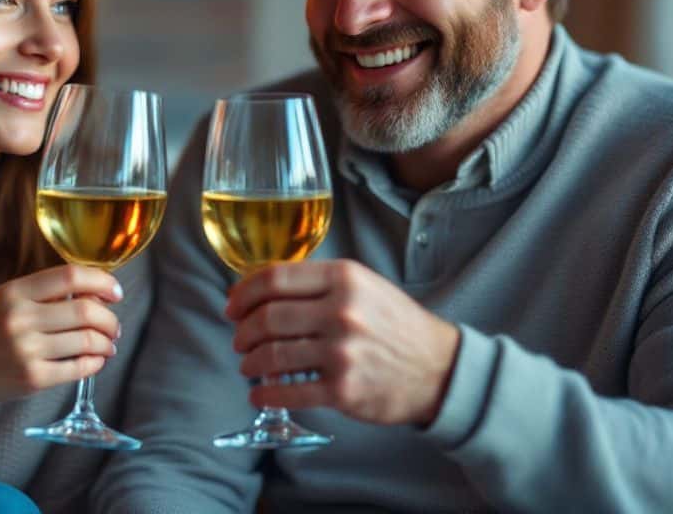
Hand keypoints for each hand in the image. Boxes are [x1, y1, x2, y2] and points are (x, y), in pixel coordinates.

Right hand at [0, 265, 122, 406]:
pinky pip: (78, 368)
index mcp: (15, 292)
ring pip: (87, 341)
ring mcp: (27, 350)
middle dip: (110, 319)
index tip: (115, 292)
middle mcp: (21, 318)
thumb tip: (95, 294)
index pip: (70, 277)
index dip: (101, 282)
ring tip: (107, 345)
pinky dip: (95, 363)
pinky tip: (95, 360)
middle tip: (114, 326)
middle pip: (86, 311)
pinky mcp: (33, 378)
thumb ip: (45, 294)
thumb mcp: (6, 300)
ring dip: (106, 343)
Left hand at [226, 259, 460, 426]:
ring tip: (248, 364)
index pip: (275, 279)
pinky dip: (265, 394)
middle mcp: (341, 312)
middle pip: (268, 318)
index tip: (232, 305)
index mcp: (344, 278)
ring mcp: (341, 352)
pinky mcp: (342, 390)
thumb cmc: (396, 325)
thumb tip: (263, 290)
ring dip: (250, 362)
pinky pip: (289, 392)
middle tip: (239, 338)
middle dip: (243, 331)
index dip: (244, 293)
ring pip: (272, 355)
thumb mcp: (365, 285)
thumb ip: (320, 283)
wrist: (440, 369)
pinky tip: (260, 393)